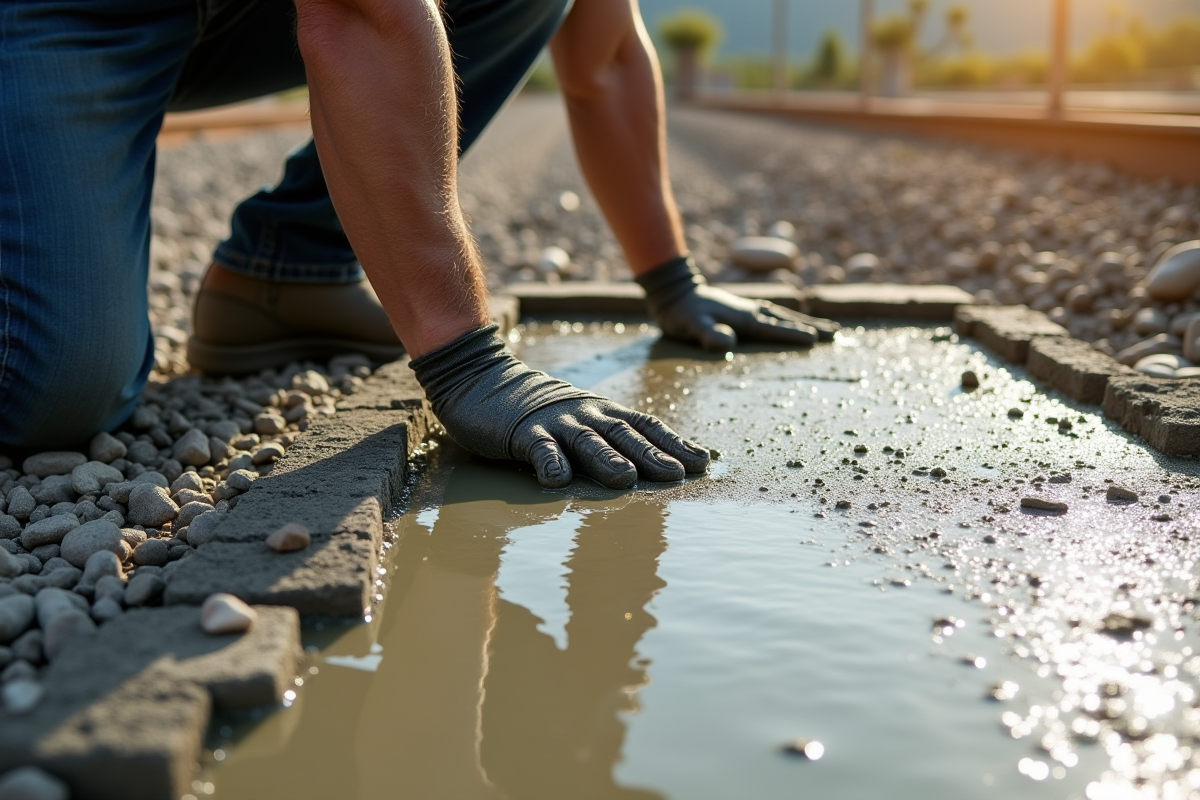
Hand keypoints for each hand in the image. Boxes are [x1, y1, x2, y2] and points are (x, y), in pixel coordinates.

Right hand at [411, 325, 710, 488]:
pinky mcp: (523, 432)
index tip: (702, 463)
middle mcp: (586, 415)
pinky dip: (549, 463)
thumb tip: (653, 468)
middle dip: (652, 455)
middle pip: (624, 435)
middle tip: (677, 474)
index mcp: (604, 413)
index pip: (646, 426)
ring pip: (586, 441)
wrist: (484, 379)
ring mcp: (555, 422)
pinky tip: (557, 481)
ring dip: (606, 459)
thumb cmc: (540, 411)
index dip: (675, 444)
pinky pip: (538, 449)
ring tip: (625, 479)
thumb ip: (611, 441)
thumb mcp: (581, 422)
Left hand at [637, 256, 838, 350]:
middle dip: (812, 327)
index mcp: (744, 319)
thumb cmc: (681, 313)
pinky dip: (788, 319)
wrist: (673, 291)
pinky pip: (773, 315)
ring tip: (826, 329)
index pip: (774, 329)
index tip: (815, 340)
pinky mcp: (742, 310)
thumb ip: (708, 333)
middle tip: (837, 334)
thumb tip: (726, 342)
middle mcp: (751, 312)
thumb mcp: (691, 325)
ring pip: (783, 317)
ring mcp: (748, 309)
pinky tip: (791, 321)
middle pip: (787, 321)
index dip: (794, 335)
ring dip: (805, 322)